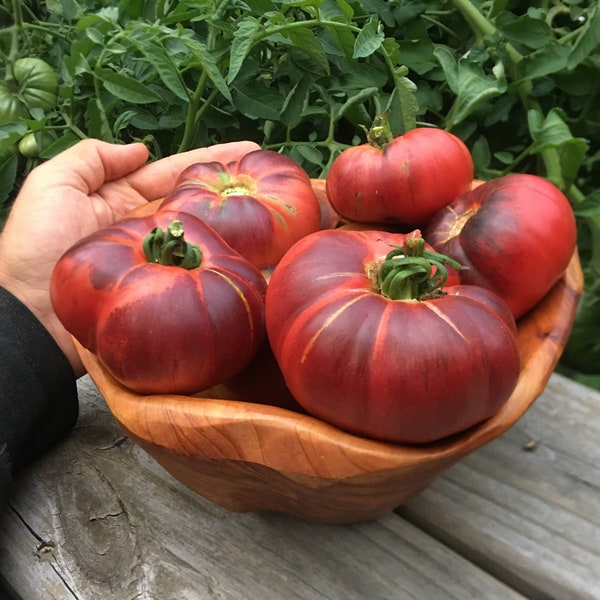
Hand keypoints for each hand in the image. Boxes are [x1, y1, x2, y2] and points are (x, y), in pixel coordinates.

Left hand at [0, 138, 259, 376]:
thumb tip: (141, 149)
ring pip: (203, 233)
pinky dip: (224, 258)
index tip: (247, 150)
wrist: (33, 318)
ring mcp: (160, 259)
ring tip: (273, 207)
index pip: (171, 173)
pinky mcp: (166, 289)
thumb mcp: (51, 186)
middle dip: (232, 185)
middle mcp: (146, 227)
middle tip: (272, 175)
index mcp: (120, 200)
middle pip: (196, 200)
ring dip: (236, 220)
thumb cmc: (35, 249)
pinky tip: (253, 252)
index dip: (209, 159)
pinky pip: (198, 268)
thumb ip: (91, 159)